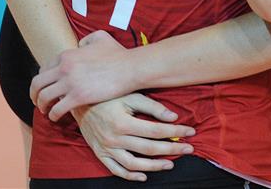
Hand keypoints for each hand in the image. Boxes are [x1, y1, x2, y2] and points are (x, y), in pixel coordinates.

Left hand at [33, 30, 135, 121]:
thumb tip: (80, 46)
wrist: (130, 68)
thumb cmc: (118, 54)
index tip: (44, 87)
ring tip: (45, 111)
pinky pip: (57, 109)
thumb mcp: (101, 38)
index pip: (44, 68)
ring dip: (41, 106)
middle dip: (34, 94)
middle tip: (37, 101)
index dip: (42, 79)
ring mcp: (70, 83)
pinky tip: (56, 118)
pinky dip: (53, 115)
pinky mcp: (78, 97)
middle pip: (37, 83)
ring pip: (44, 98)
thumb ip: (86, 40)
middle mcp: (64, 68)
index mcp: (67, 55)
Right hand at [71, 94, 195, 180]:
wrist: (80, 103)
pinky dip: (131, 175)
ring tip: (170, 164)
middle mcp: (115, 138)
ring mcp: (107, 149)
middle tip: (188, 148)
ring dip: (154, 166)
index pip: (156, 130)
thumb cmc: (108, 96)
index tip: (190, 132)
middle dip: (171, 149)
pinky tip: (144, 175)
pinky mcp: (101, 154)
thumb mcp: (130, 95)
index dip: (175, 132)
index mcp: (123, 122)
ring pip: (134, 164)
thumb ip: (152, 106)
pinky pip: (117, 170)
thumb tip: (173, 117)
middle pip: (149, 148)